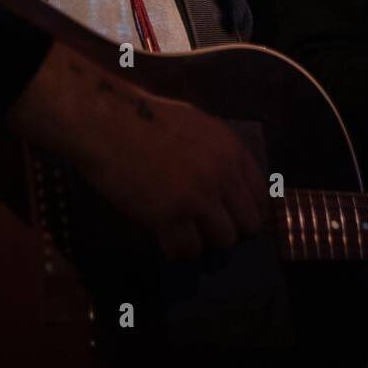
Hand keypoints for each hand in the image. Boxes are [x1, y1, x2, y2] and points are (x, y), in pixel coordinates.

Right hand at [6, 42, 266, 260]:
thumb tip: (226, 180)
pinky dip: (177, 251)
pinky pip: (186, 250)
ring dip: (204, 242)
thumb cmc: (144, 116)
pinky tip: (165, 240)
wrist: (107, 122)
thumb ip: (217, 152)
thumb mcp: (196, 124)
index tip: (231, 217)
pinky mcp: (168, 217)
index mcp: (232, 150)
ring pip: (221, 241)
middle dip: (228, 230)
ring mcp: (198, 198)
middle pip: (247, 224)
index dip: (246, 210)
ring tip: (184, 234)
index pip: (260, 195)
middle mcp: (223, 175)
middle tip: (207, 230)